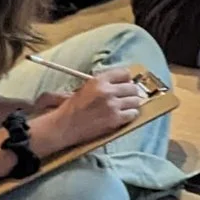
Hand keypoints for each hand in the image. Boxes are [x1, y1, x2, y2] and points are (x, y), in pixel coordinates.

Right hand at [29, 68, 145, 151]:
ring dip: (132, 104)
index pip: (124, 73)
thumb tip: (121, 82)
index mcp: (99, 81)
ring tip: (125, 107)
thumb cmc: (72, 107)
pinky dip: (130, 115)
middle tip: (126, 97)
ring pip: (135, 101)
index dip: (126, 79)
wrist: (64, 125)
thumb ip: (103, 83)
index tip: (125, 84)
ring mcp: (112, 106)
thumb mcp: (85, 88)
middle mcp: (107, 91)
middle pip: (133, 88)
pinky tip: (124, 116)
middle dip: (131, 92)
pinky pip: (133, 114)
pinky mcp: (115, 119)